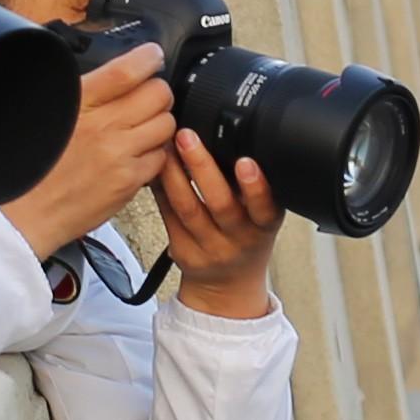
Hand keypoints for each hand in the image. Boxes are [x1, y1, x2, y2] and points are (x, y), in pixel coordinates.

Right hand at [3, 43, 173, 256]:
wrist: (20, 215)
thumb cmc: (23, 164)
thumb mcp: (41, 112)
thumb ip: (78, 93)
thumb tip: (104, 77)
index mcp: (79, 102)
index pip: (128, 70)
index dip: (148, 58)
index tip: (151, 57)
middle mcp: (103, 127)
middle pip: (158, 94)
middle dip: (156, 92)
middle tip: (147, 97)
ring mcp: (119, 156)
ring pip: (167, 125)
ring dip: (159, 122)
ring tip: (142, 128)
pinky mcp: (128, 183)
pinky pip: (160, 158)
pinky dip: (154, 154)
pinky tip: (136, 155)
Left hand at [158, 129, 282, 319]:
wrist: (228, 285)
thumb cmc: (246, 237)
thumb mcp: (261, 215)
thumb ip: (252, 187)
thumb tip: (229, 134)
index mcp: (264, 225)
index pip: (264, 206)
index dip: (256, 186)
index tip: (246, 161)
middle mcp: (238, 238)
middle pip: (220, 204)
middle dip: (203, 167)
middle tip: (187, 136)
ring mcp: (208, 248)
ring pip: (187, 209)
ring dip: (174, 174)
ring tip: (165, 145)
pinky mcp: (182, 252)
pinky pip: (168, 215)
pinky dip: (161, 189)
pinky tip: (154, 167)